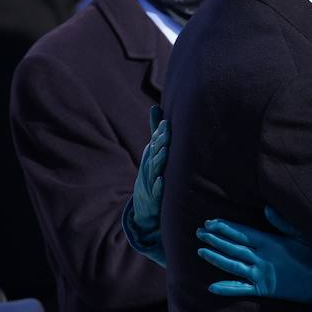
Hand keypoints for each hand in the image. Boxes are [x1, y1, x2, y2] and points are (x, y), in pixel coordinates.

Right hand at [122, 107, 167, 265]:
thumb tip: (156, 107)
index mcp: (152, 157)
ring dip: (158, 161)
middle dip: (159, 144)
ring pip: (154, 171)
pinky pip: (156, 191)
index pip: (155, 144)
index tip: (167, 124)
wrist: (144, 204)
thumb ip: (156, 131)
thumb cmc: (152, 172)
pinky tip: (162, 180)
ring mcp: (150, 182)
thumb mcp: (153, 151)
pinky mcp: (153, 197)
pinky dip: (158, 186)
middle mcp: (150, 168)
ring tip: (164, 152)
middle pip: (154, 155)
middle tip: (167, 133)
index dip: (160, 135)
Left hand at [198, 207, 311, 311]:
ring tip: (200, 251)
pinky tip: (211, 287)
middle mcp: (262, 257)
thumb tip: (266, 208)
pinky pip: (241, 289)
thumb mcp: (304, 235)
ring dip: (215, 258)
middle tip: (199, 233)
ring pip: (232, 265)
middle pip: (233, 247)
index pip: (242, 232)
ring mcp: (261, 274)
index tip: (210, 223)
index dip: (224, 228)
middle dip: (215, 239)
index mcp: (271, 242)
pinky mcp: (265, 289)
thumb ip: (284, 222)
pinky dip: (226, 288)